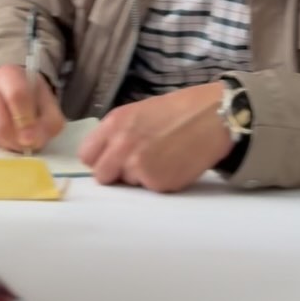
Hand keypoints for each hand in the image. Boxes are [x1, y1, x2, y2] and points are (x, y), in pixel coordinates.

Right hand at [0, 64, 65, 153]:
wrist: (5, 89)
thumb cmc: (29, 95)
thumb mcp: (47, 102)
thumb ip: (49, 121)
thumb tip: (33, 142)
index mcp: (9, 74)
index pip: (17, 95)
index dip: (26, 120)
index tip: (32, 137)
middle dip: (16, 139)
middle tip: (27, 144)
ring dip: (8, 143)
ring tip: (19, 138)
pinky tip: (6, 134)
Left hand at [79, 83, 231, 192]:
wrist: (213, 117)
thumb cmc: (178, 110)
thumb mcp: (139, 111)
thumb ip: (117, 133)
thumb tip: (104, 156)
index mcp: (115, 123)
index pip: (86, 155)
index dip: (99, 158)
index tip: (111, 157)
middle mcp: (122, 145)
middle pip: (102, 175)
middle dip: (116, 172)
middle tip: (137, 162)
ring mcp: (139, 166)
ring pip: (127, 183)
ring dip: (139, 177)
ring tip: (162, 157)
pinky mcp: (157, 183)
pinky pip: (149, 189)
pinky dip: (159, 181)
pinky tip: (173, 164)